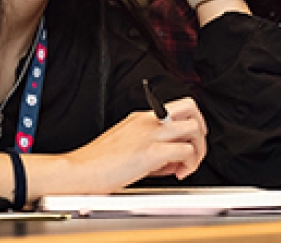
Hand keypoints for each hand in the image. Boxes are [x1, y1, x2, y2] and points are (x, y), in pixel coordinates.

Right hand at [64, 97, 207, 191]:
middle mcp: (147, 121)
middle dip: (201, 128)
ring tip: (186, 166)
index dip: (188, 124)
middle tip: (195, 149)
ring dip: (198, 149)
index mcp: (140, 118)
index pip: (177, 108)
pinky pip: (185, 151)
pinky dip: (189, 164)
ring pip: (193, 128)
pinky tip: (177, 174)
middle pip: (191, 107)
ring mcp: (150, 134)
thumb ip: (150, 147)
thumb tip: (172, 160)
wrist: (79, 170)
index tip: (186, 143)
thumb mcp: (125, 146)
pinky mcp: (151, 152)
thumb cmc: (97, 163)